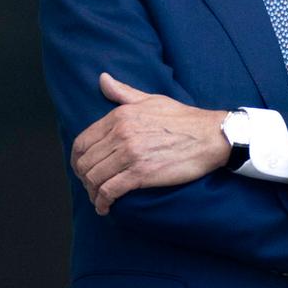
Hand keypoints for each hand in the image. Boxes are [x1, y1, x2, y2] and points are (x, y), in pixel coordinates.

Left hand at [71, 73, 230, 214]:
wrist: (210, 136)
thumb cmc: (182, 118)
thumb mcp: (150, 99)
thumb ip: (122, 92)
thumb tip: (102, 79)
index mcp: (119, 116)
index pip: (82, 142)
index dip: (77, 159)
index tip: (81, 169)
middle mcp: (120, 134)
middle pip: (85, 162)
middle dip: (83, 178)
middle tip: (90, 186)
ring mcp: (130, 154)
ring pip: (95, 178)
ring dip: (92, 192)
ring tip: (98, 199)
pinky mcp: (141, 173)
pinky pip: (110, 190)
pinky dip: (103, 202)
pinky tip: (105, 207)